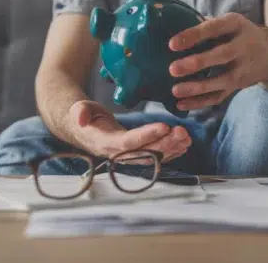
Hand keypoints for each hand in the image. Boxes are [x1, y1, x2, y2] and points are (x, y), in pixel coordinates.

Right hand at [69, 100, 191, 162]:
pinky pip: (155, 156)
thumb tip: (80, 118)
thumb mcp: (80, 110)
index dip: (146, 136)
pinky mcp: (136, 154)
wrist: (85, 131)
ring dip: (172, 148)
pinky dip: (171, 151)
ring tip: (187, 137)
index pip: (128, 142)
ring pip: (153, 156)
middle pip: (145, 152)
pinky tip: (184, 144)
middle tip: (182, 132)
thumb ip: (80, 112)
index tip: (164, 126)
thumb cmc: (85, 118)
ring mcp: (128, 157)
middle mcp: (118, 154)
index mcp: (105, 143)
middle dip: (165, 143)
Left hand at [168, 13, 267, 110]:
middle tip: (173, 69)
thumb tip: (176, 35)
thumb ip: (206, 27)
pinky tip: (181, 104)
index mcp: (237, 26)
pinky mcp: (237, 87)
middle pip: (221, 56)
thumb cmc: (237, 35)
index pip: (215, 28)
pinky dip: (199, 102)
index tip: (172, 44)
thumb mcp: (228, 24)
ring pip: (221, 81)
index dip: (194, 35)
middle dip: (197, 63)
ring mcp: (243, 69)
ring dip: (197, 88)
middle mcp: (244, 47)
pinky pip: (218, 97)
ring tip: (175, 91)